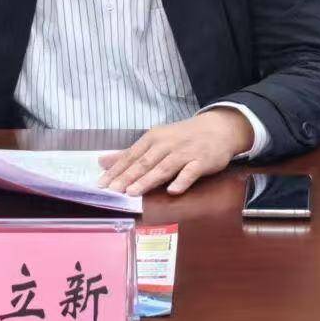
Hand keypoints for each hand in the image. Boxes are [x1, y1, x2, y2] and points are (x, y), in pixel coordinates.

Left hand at [97, 109, 253, 195]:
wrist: (217, 128)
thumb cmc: (181, 137)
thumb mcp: (154, 141)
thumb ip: (129, 153)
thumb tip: (102, 162)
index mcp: (153, 138)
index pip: (131, 156)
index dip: (115, 171)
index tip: (101, 184)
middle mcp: (167, 144)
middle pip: (144, 162)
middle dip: (127, 177)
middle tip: (112, 191)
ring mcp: (185, 153)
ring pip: (164, 168)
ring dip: (148, 180)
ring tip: (133, 192)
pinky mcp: (202, 161)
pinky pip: (191, 171)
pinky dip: (182, 180)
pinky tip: (173, 190)